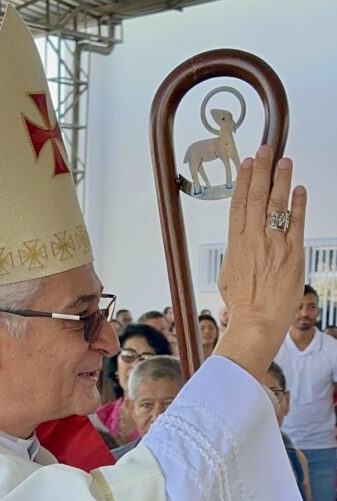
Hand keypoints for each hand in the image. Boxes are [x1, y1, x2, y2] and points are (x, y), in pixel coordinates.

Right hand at [214, 145, 305, 380]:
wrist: (257, 321)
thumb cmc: (243, 305)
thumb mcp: (228, 275)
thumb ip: (236, 254)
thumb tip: (240, 245)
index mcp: (236, 244)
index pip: (239, 204)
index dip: (243, 180)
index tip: (247, 164)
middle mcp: (255, 239)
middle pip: (257, 196)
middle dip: (261, 170)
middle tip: (265, 151)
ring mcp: (275, 244)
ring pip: (277, 203)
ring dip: (281, 179)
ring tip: (284, 162)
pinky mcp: (293, 252)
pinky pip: (297, 221)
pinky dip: (299, 203)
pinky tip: (299, 190)